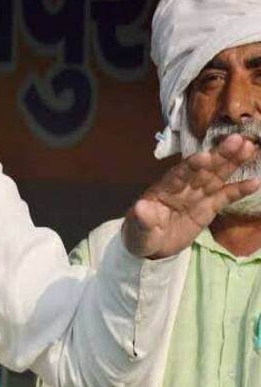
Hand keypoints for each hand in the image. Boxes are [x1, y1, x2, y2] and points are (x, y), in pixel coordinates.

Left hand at [123, 134, 260, 258]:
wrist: (150, 246)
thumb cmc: (140, 233)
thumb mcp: (138, 229)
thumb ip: (142, 219)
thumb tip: (140, 208)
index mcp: (163, 189)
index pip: (178, 175)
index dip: (190, 166)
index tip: (204, 156)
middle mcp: (182, 187)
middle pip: (202, 169)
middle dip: (218, 155)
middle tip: (237, 139)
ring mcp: (196, 196)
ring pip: (216, 176)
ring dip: (232, 163)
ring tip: (249, 147)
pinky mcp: (208, 207)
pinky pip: (225, 197)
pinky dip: (239, 190)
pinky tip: (255, 181)